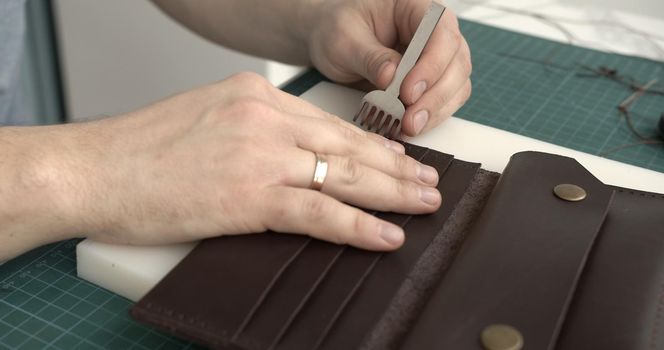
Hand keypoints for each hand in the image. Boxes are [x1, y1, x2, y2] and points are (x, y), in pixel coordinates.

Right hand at [57, 73, 440, 250]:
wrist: (92, 169)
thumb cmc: (141, 151)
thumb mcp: (205, 118)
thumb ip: (253, 130)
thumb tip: (291, 155)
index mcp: (254, 95)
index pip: (328, 122)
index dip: (369, 145)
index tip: (396, 158)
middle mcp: (264, 118)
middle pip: (347, 145)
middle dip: (395, 166)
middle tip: (429, 180)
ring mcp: (260, 155)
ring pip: (343, 175)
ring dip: (392, 192)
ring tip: (425, 203)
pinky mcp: (250, 195)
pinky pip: (319, 212)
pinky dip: (358, 226)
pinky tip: (387, 235)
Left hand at [303, 0, 471, 136]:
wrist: (330, 39)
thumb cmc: (337, 28)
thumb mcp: (345, 39)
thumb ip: (369, 57)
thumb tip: (391, 77)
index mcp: (416, 7)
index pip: (441, 33)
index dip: (431, 65)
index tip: (408, 92)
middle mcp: (434, 31)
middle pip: (456, 62)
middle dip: (435, 96)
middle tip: (410, 119)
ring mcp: (437, 56)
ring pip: (456, 85)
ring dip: (436, 111)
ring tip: (409, 127)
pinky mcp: (432, 80)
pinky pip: (444, 100)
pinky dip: (430, 117)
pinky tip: (409, 126)